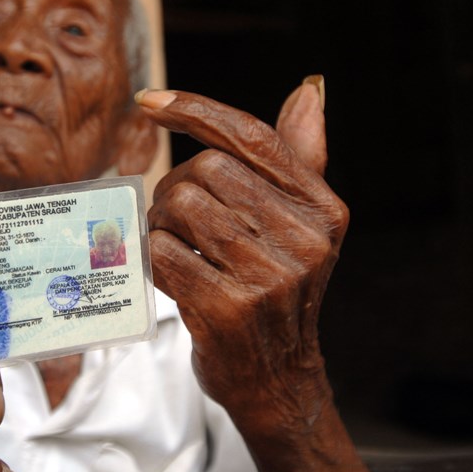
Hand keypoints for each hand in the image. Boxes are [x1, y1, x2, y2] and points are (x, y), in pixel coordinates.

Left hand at [138, 78, 346, 432]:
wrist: (277, 381)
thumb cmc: (278, 294)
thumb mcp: (303, 227)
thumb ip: (299, 158)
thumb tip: (309, 89)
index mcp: (322, 209)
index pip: (252, 136)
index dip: (195, 110)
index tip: (150, 101)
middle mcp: (304, 239)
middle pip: (204, 169)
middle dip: (174, 187)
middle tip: (175, 218)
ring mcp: (267, 276)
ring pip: (178, 207)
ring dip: (160, 224)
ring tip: (175, 247)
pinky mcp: (227, 308)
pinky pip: (161, 252)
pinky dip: (152, 259)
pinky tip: (170, 275)